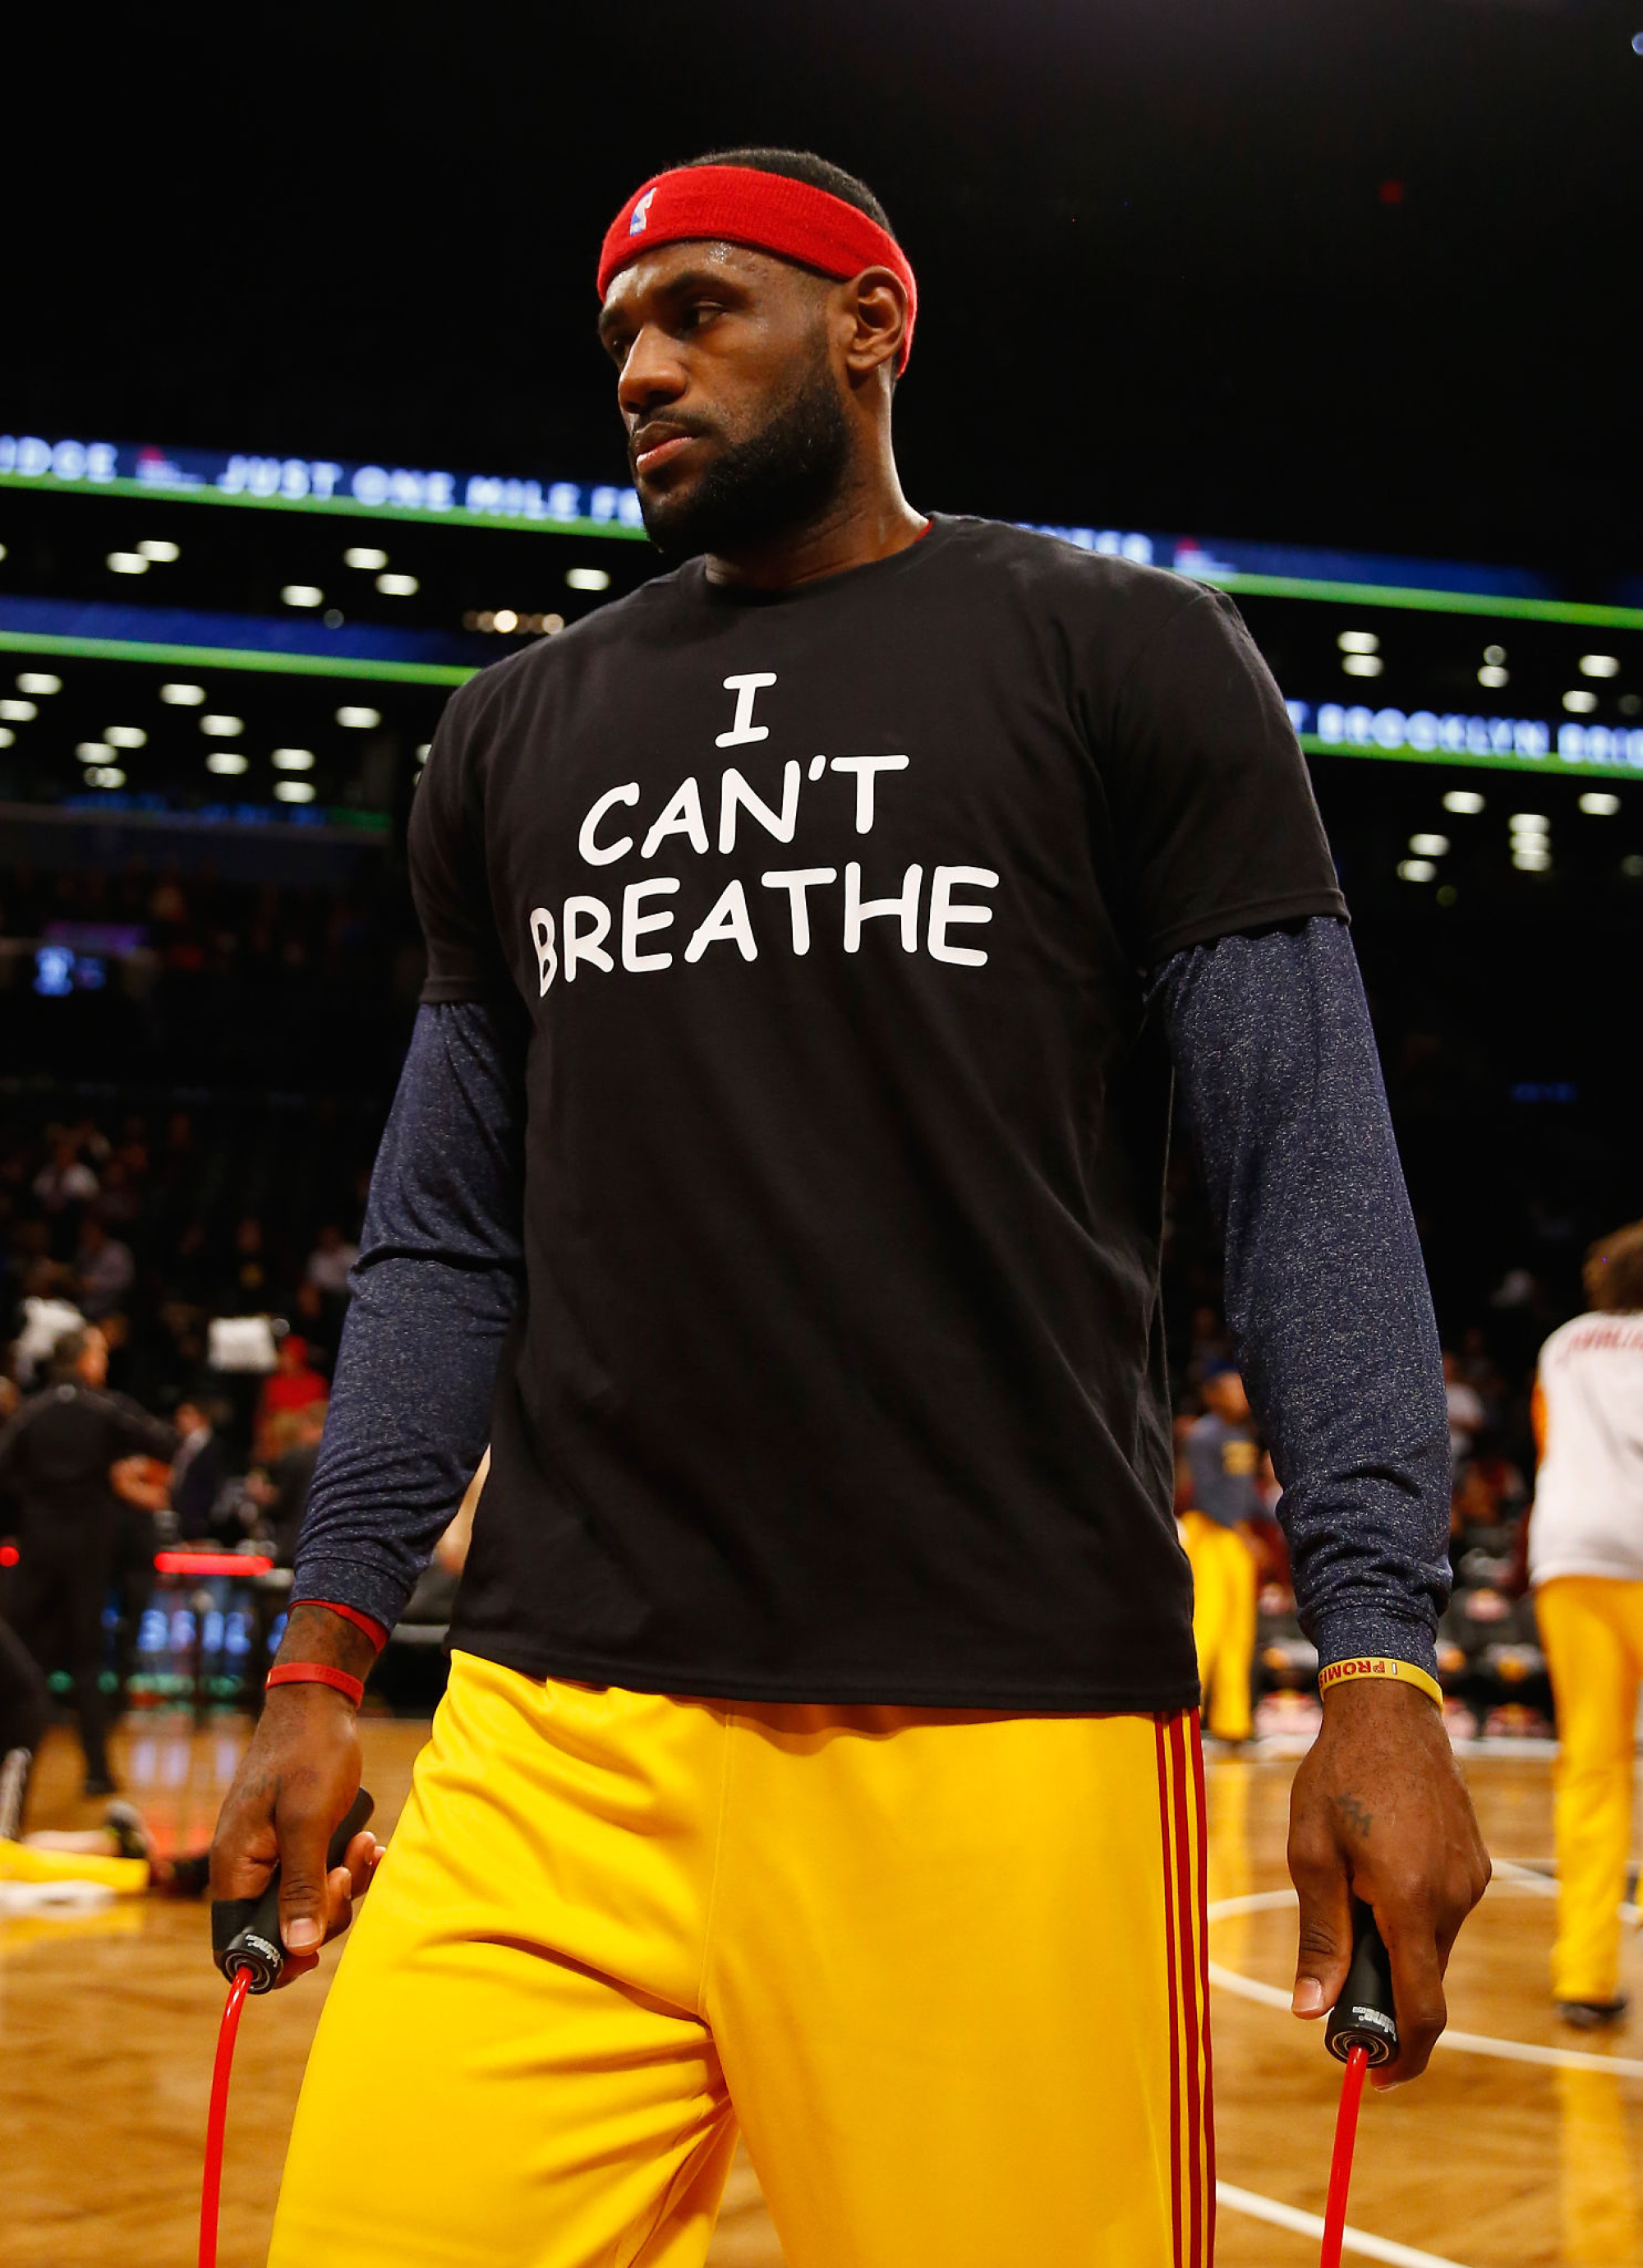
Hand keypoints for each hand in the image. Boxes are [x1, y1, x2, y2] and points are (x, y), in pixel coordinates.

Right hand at [210, 1607, 382, 1986]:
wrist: (321, 1703)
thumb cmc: (308, 1752)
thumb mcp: (308, 1820)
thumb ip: (302, 1885)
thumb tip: (299, 1949)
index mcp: (235, 1867)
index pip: (234, 1945)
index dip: (272, 1962)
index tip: (313, 1953)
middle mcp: (249, 1868)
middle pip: (281, 1929)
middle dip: (325, 1909)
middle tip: (347, 1872)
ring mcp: (274, 1855)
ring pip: (309, 1903)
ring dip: (344, 1883)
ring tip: (362, 1843)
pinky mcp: (298, 1842)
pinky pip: (322, 1876)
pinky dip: (349, 1866)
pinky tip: (368, 1843)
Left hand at [1287, 1678, 1489, 2086]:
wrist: (1387, 1710)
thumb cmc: (1338, 1776)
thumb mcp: (1311, 1855)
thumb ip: (1317, 1937)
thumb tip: (1308, 2009)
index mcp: (1410, 1900)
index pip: (1422, 2007)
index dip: (1404, 2054)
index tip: (1377, 2075)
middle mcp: (1453, 1896)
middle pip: (1423, 1975)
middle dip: (1382, 1985)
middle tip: (1335, 1967)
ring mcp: (1471, 1878)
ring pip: (1432, 1941)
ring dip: (1395, 1938)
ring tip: (1351, 1884)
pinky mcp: (1475, 1862)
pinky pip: (1443, 1909)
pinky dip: (1412, 1910)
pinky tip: (1378, 1867)